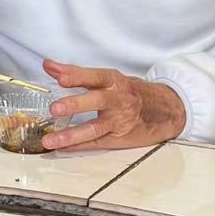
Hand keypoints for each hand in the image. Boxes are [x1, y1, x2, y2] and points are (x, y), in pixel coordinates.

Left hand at [41, 59, 186, 151]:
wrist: (165, 111)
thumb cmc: (131, 92)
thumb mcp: (109, 78)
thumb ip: (78, 74)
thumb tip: (49, 66)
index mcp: (115, 82)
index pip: (95, 76)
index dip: (77, 76)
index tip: (59, 76)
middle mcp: (118, 100)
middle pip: (97, 101)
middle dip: (76, 104)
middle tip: (54, 108)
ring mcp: (118, 121)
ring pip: (94, 128)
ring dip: (71, 135)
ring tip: (49, 140)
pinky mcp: (118, 139)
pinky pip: (95, 143)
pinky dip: (77, 146)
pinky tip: (60, 148)